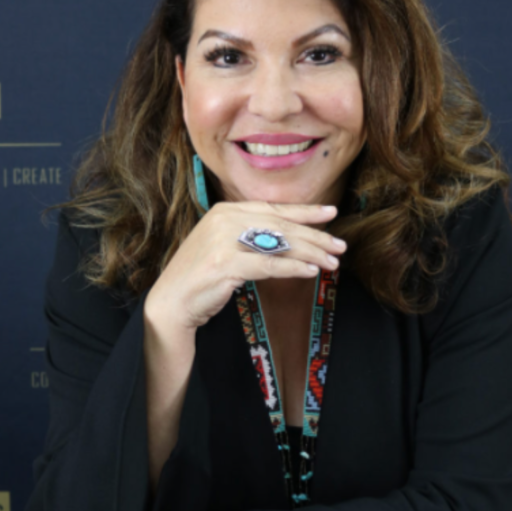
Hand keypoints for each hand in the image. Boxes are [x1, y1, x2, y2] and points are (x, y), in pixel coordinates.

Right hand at [144, 201, 345, 331]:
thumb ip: (250, 235)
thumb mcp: (225, 245)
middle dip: (315, 235)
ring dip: (310, 252)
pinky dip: (292, 267)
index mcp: (225, 210)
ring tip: (332, 261)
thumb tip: (291, 236)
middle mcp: (225, 219)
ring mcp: (223, 240)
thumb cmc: (201, 275)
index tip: (331, 212)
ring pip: (278, 243)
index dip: (304, 211)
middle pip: (280, 225)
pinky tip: (311, 271)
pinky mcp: (226, 263)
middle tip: (340, 245)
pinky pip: (268, 264)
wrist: (171, 300)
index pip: (273, 209)